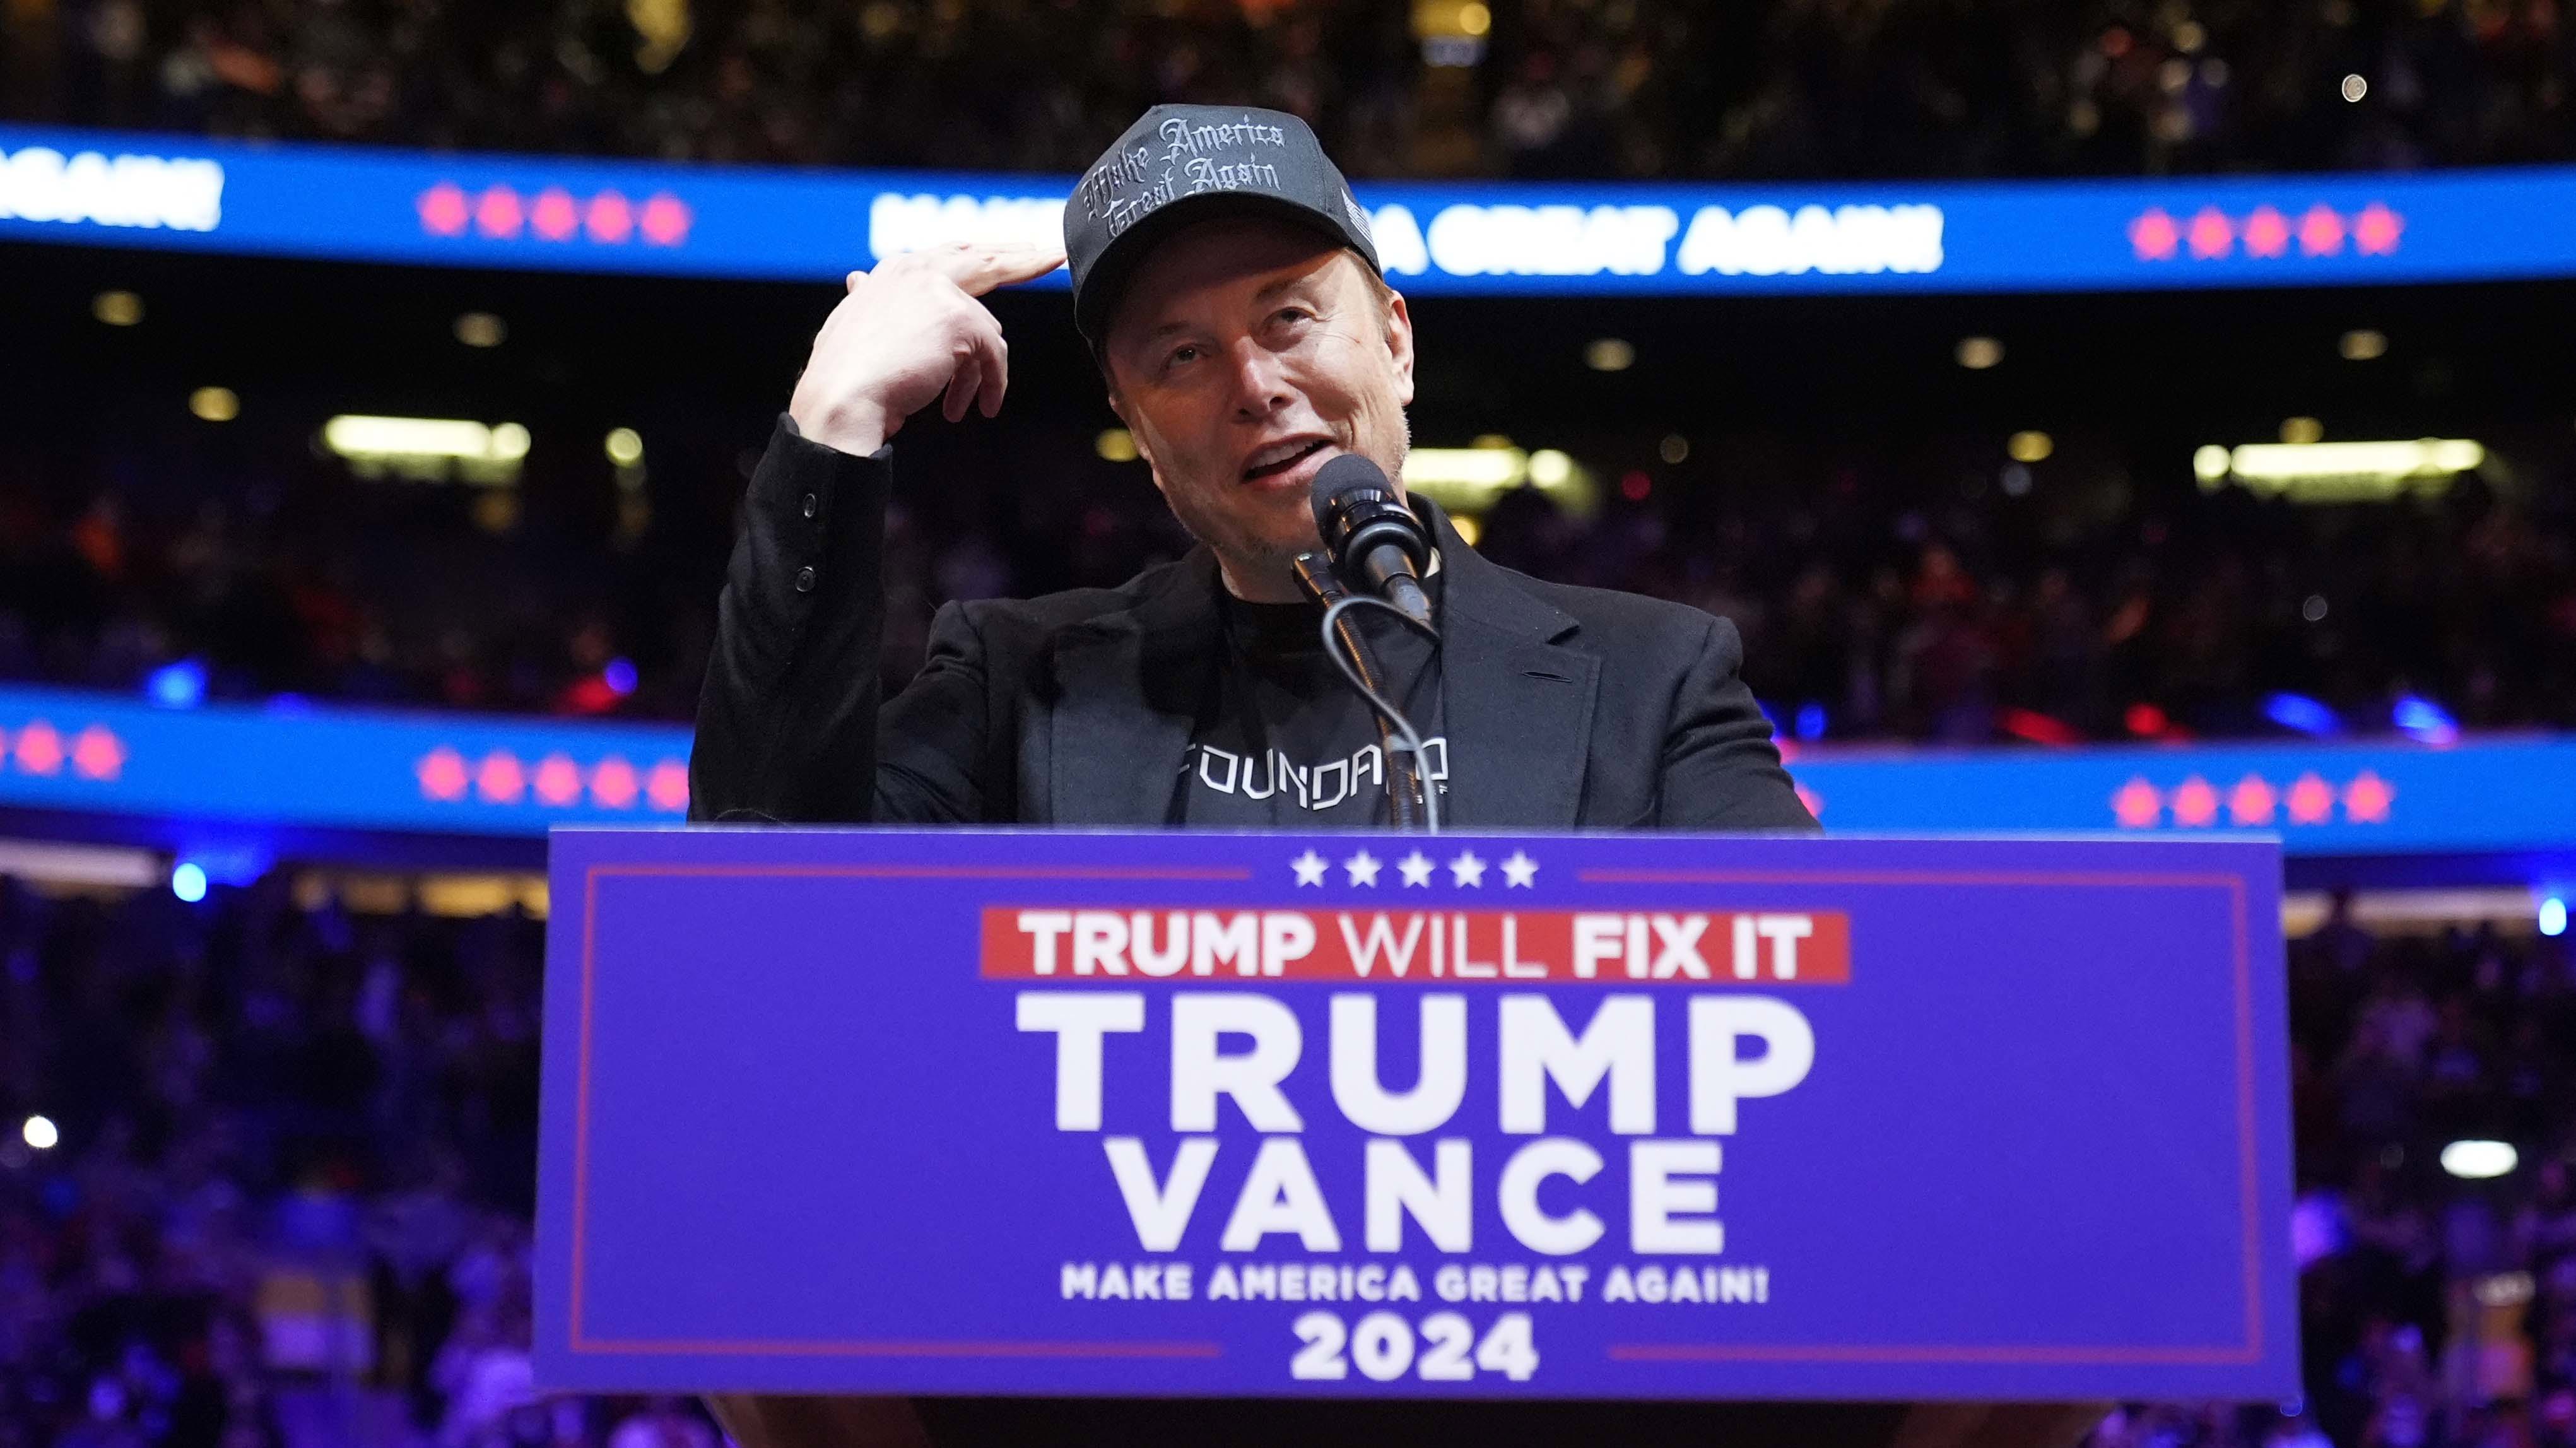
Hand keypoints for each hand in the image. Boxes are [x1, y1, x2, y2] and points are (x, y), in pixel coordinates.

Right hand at [788, 241, 1066, 455]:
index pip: (950, 255)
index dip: (982, 254)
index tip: (1011, 253)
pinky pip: (994, 354)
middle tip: (1052, 257)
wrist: (842, 397)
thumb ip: (868, 300)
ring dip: (982, 372)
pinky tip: (984, 406)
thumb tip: (859, 279)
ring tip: (967, 404)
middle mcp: (917, 269)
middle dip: (1022, 259)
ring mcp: (939, 291)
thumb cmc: (843, 374)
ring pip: (987, 329)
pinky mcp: (960, 319)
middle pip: (985, 260)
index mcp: (894, 272)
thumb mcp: (853, 325)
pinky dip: (993, 383)